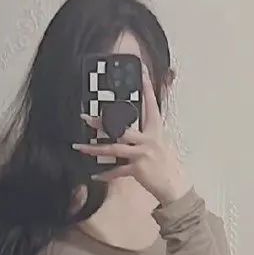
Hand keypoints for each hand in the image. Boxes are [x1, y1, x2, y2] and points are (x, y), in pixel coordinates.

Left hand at [72, 65, 191, 206]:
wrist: (173, 185)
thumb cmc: (165, 163)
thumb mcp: (160, 142)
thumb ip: (147, 130)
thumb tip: (131, 123)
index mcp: (155, 129)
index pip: (150, 104)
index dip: (147, 87)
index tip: (141, 70)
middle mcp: (149, 139)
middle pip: (121, 127)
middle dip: (101, 123)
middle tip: (86, 118)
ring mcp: (143, 154)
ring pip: (114, 148)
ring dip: (94, 149)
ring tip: (80, 147)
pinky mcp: (138, 169)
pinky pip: (117, 171)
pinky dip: (105, 175)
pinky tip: (94, 175)